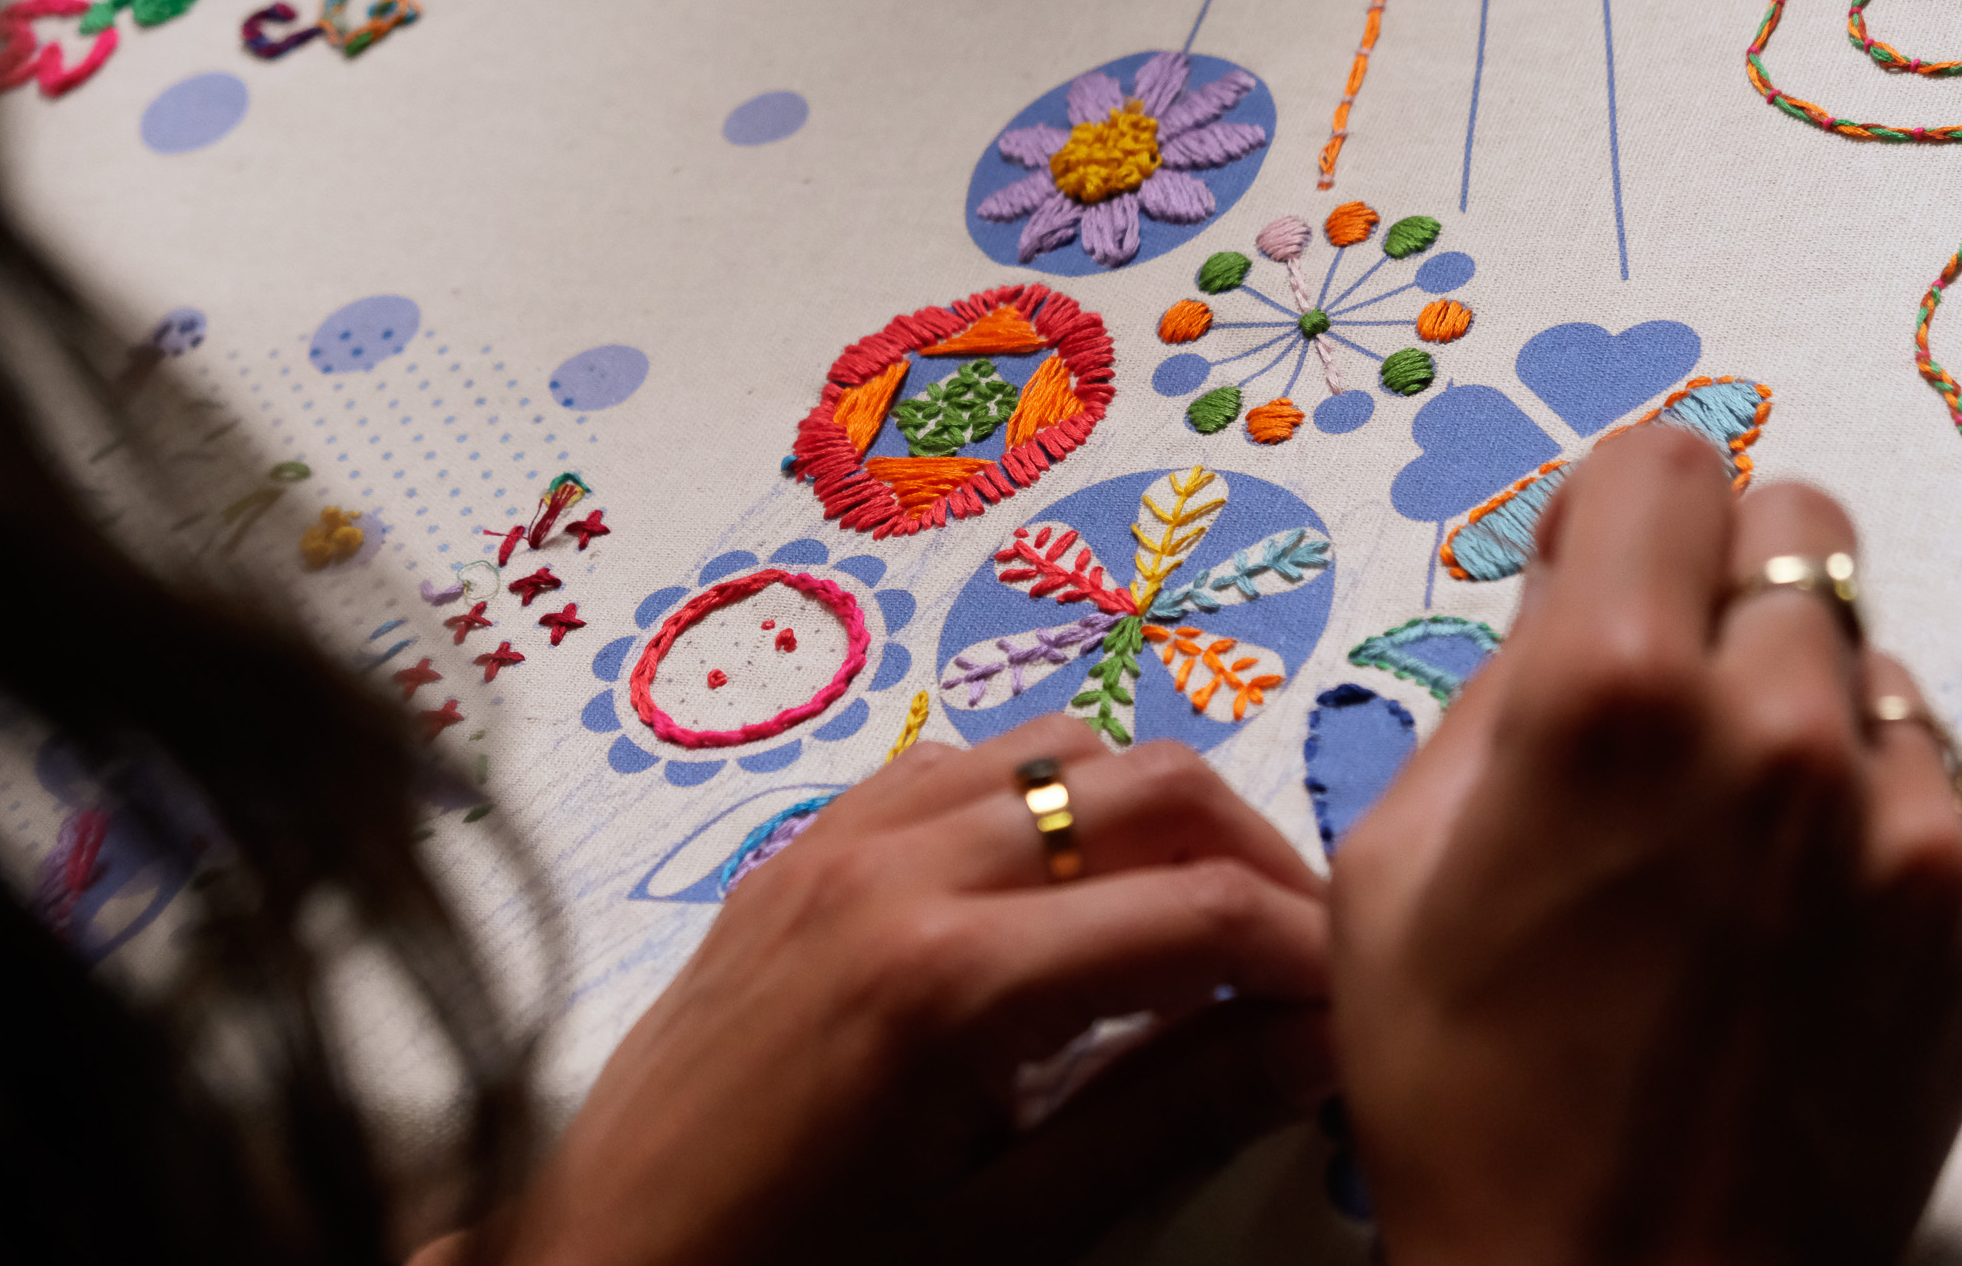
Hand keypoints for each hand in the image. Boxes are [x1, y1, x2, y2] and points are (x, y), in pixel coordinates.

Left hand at [492, 717, 1331, 1264]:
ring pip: (1059, 746)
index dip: (1309, 948)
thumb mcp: (1008, 1231)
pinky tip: (1054, 887)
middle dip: (1254, 856)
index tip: (1357, 997)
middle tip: (1294, 952)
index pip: (1199, 912)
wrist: (604, 1264)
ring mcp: (839, 837)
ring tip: (1185, 914)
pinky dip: (1042, 797)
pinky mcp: (802, 843)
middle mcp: (898, 866)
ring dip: (1150, 813)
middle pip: (1148, 786)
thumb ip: (1171, 1114)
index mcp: (953, 979)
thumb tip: (1314, 1037)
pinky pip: (956, 763)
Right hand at [1332, 426, 1961, 1265]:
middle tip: (1654, 690)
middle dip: (1715, 574)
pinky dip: (1857, 822)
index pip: (1664, 462)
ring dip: (1795, 699)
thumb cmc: (1458, 1089)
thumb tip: (1568, 616)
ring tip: (1721, 831)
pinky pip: (1925, 800)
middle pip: (1796, 523)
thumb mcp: (1388, 866)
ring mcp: (1909, 834)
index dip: (1611, 511)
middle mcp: (1784, 729)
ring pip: (1872, 661)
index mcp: (1612, 697)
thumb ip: (1488, 698)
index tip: (1584, 582)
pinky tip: (1783, 926)